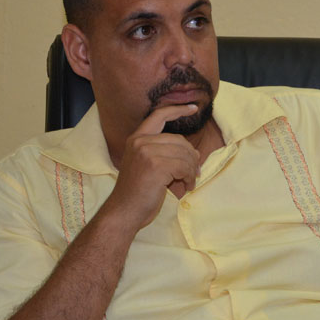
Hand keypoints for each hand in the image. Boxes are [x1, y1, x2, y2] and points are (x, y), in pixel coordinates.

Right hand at [101, 104, 200, 229]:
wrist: (125, 211)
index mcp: (137, 138)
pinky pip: (185, 167)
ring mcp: (147, 152)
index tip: (193, 107)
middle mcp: (140, 141)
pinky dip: (190, 178)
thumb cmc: (139, 192)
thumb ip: (164, 153)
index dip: (177, 110)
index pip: (159, 116)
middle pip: (180, 140)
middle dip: (191, 158)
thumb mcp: (148, 165)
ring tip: (189, 182)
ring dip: (192, 170)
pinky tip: (186, 187)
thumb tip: (194, 151)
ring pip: (185, 154)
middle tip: (194, 173)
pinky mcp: (156, 165)